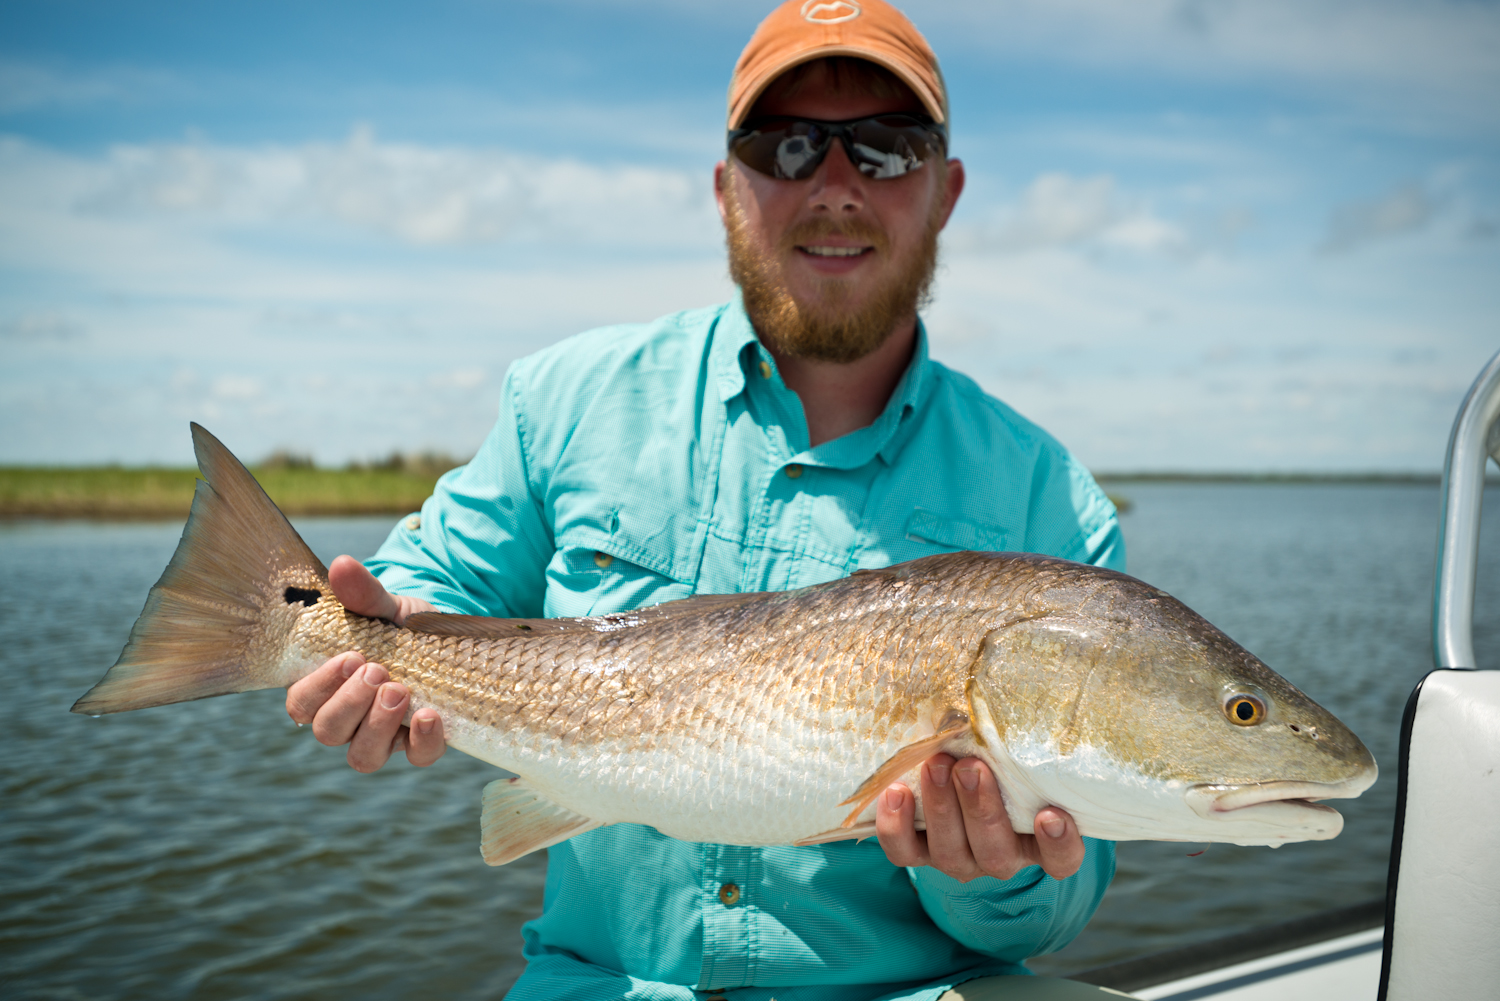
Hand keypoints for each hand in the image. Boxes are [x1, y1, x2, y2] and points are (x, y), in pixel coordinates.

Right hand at [285, 555, 446, 771]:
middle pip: (328, 732)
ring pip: (363, 756)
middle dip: (350, 704)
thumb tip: (342, 564)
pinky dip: (423, 742)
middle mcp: (347, 719)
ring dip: (378, 726)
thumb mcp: (382, 606)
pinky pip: (417, 757)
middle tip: (377, 670)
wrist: (443, 636)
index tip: (348, 656)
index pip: (301, 705)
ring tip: (399, 690)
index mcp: (324, 689)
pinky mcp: (418, 742)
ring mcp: (382, 736)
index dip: (318, 688)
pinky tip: (430, 716)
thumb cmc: (397, 625)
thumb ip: (361, 593)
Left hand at [875, 753, 1084, 881]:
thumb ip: (1015, 738)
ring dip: (941, 808)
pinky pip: (904, 853)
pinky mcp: (917, 853)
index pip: (1061, 859)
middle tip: (971, 767)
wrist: (947, 764)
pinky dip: (896, 827)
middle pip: (996, 852)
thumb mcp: (1011, 750)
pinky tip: (895, 792)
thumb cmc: (995, 755)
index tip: (1050, 814)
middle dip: (981, 809)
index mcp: (1035, 839)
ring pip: (951, 853)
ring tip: (935, 765)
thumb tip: (1020, 684)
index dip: (1060, 844)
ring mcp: (959, 859)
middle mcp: (1000, 855)